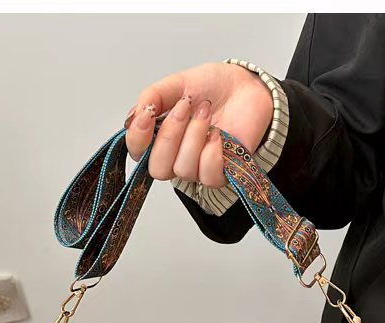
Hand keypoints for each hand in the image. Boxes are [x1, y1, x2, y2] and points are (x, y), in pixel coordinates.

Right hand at [124, 62, 273, 187]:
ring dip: (194, 137)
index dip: (137, 138)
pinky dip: (212, 153)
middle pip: (158, 168)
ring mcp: (198, 167)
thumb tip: (138, 112)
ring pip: (183, 170)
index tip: (148, 114)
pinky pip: (208, 176)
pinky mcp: (221, 173)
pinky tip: (218, 134)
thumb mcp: (178, 83)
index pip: (137, 151)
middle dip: (169, 135)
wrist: (247, 87)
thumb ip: (154, 96)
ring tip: (206, 112)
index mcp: (159, 136)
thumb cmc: (214, 88)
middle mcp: (176, 156)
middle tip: (185, 107)